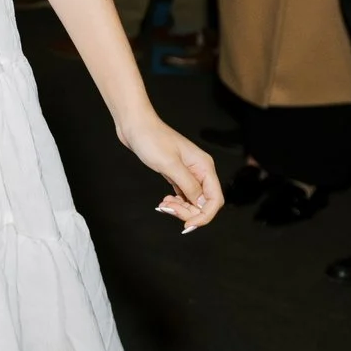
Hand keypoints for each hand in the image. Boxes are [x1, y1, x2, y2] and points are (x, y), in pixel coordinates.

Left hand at [118, 113, 222, 231]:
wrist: (135, 126)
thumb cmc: (151, 139)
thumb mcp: (170, 164)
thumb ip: (188, 185)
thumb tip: (201, 204)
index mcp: (204, 167)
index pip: (214, 199)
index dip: (204, 215)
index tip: (187, 224)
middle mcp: (200, 170)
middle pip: (204, 203)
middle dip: (188, 212)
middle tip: (167, 208)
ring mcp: (189, 173)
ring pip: (193, 201)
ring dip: (180, 209)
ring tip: (163, 205)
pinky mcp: (177, 174)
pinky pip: (183, 195)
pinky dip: (176, 203)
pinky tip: (165, 202)